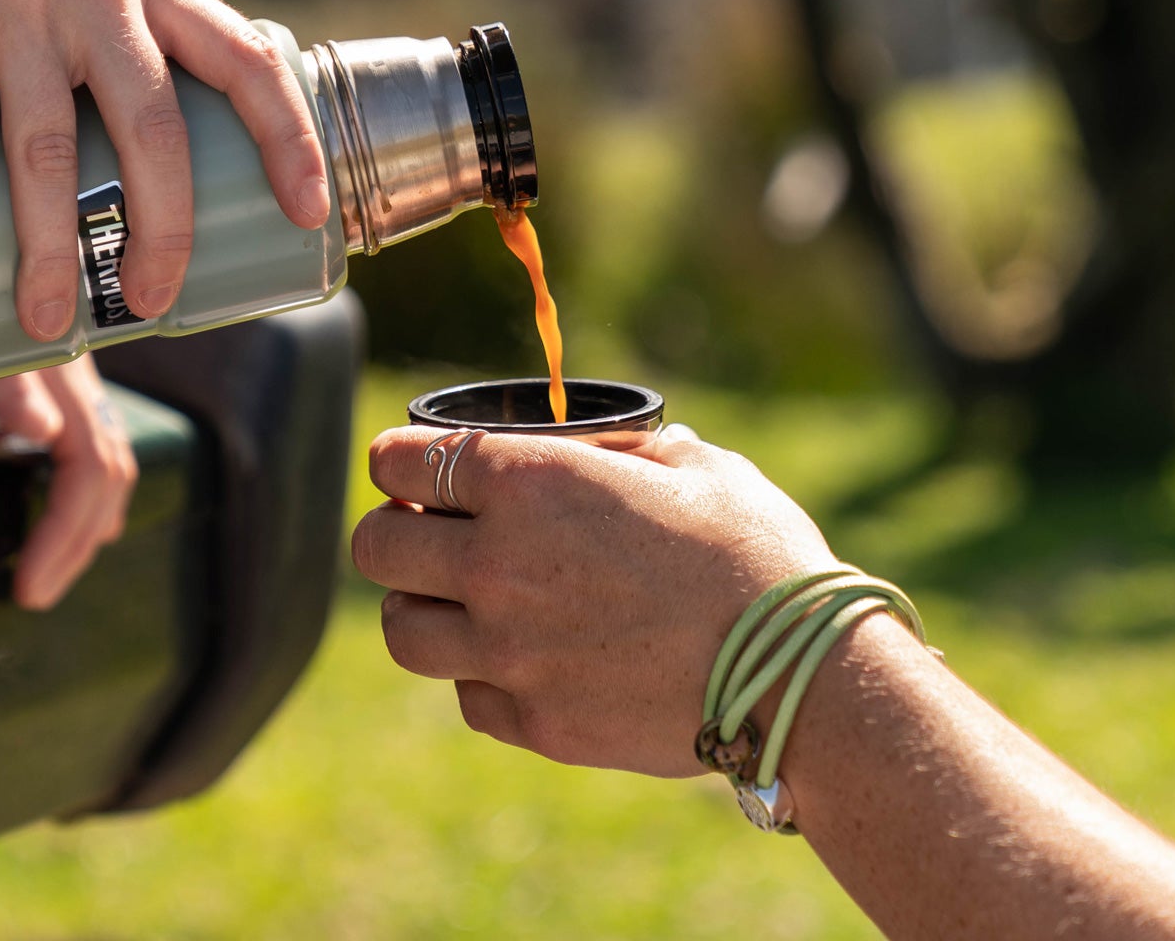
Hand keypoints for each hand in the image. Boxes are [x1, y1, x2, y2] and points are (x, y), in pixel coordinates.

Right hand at [0, 0, 333, 338]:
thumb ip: (124, 43)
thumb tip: (149, 172)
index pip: (243, 60)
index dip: (286, 138)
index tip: (305, 212)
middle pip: (153, 125)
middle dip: (160, 227)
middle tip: (151, 301)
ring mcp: (15, 2)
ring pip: (48, 147)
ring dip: (51, 248)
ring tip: (47, 322)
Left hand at [0, 356, 134, 609]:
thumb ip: (6, 383)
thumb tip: (43, 431)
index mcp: (66, 378)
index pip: (90, 472)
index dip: (63, 536)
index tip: (27, 588)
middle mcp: (80, 382)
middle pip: (109, 476)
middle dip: (76, 547)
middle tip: (33, 595)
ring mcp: (74, 382)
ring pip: (109, 464)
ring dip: (84, 527)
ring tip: (49, 572)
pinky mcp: (59, 383)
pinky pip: (91, 448)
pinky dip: (82, 496)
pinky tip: (60, 518)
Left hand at [350, 425, 839, 774]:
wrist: (798, 678)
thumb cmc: (756, 555)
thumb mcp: (693, 465)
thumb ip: (618, 453)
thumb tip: (595, 453)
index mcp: (530, 485)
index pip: (401, 462)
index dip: (400, 460)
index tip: (413, 468)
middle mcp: (498, 567)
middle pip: (376, 546)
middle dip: (396, 530)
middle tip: (431, 532)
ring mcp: (509, 654)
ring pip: (401, 629)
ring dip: (421, 606)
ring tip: (463, 600)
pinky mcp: (535, 722)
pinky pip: (465, 694)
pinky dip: (479, 674)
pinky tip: (521, 657)